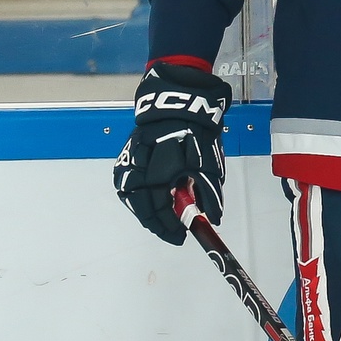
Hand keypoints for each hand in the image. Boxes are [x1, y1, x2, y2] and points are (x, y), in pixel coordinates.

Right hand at [115, 61, 230, 244]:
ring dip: (144, 210)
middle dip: (157, 223)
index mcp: (161, 174)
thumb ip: (209, 193)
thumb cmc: (196, 135)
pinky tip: (146, 199)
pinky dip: (135, 195)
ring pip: (130, 196)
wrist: (179, 104)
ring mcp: (130, 162)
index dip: (171, 228)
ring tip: (160, 218)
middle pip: (143, 207)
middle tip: (171, 230)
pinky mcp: (127, 155)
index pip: (161, 211)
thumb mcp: (209, 165)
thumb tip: (214, 218)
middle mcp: (141, 171)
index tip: (181, 236)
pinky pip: (126, 181)